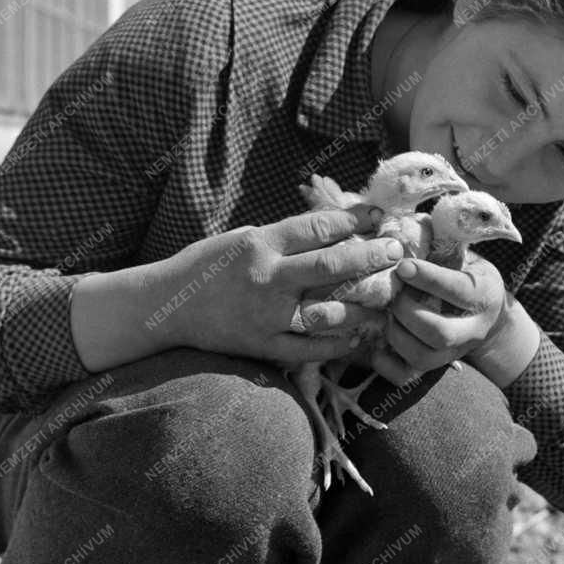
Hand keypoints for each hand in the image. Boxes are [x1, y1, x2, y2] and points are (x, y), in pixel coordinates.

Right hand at [149, 206, 402, 368]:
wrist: (166, 306)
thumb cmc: (209, 264)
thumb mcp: (246, 237)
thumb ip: (287, 236)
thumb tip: (336, 226)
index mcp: (261, 243)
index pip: (318, 227)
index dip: (354, 219)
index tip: (379, 215)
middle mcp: (267, 278)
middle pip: (330, 266)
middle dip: (370, 256)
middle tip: (396, 251)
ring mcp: (266, 315)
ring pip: (326, 312)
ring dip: (362, 306)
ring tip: (386, 300)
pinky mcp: (263, 345)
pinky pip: (309, 349)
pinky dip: (337, 344)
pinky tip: (359, 336)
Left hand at [372, 253, 508, 383]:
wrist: (491, 317)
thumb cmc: (470, 276)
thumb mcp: (467, 257)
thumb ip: (443, 247)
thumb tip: (404, 227)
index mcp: (484, 295)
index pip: (457, 289)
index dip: (428, 278)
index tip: (403, 266)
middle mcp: (473, 329)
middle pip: (439, 332)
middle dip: (407, 312)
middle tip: (392, 294)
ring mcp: (454, 352)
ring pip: (422, 356)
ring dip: (396, 334)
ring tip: (386, 313)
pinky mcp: (435, 367)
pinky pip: (407, 377)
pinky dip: (386, 363)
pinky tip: (377, 343)